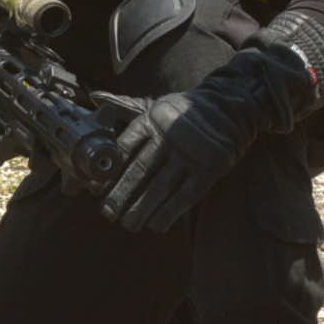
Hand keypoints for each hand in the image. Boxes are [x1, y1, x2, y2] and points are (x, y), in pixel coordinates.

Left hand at [101, 83, 262, 233]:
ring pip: (161, 187)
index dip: (110, 170)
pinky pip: (185, 196)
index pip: (125, 147)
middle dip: (121, 194)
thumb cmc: (183, 112)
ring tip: (128, 224)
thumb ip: (126, 107)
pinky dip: (169, 213)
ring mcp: (190, 153)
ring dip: (142, 209)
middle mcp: (169, 136)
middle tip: (108, 213)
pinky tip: (156, 225)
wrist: (228, 108)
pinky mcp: (209, 168)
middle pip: (140, 170)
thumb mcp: (156, 106)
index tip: (96, 188)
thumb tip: (94, 98)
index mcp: (152, 119)